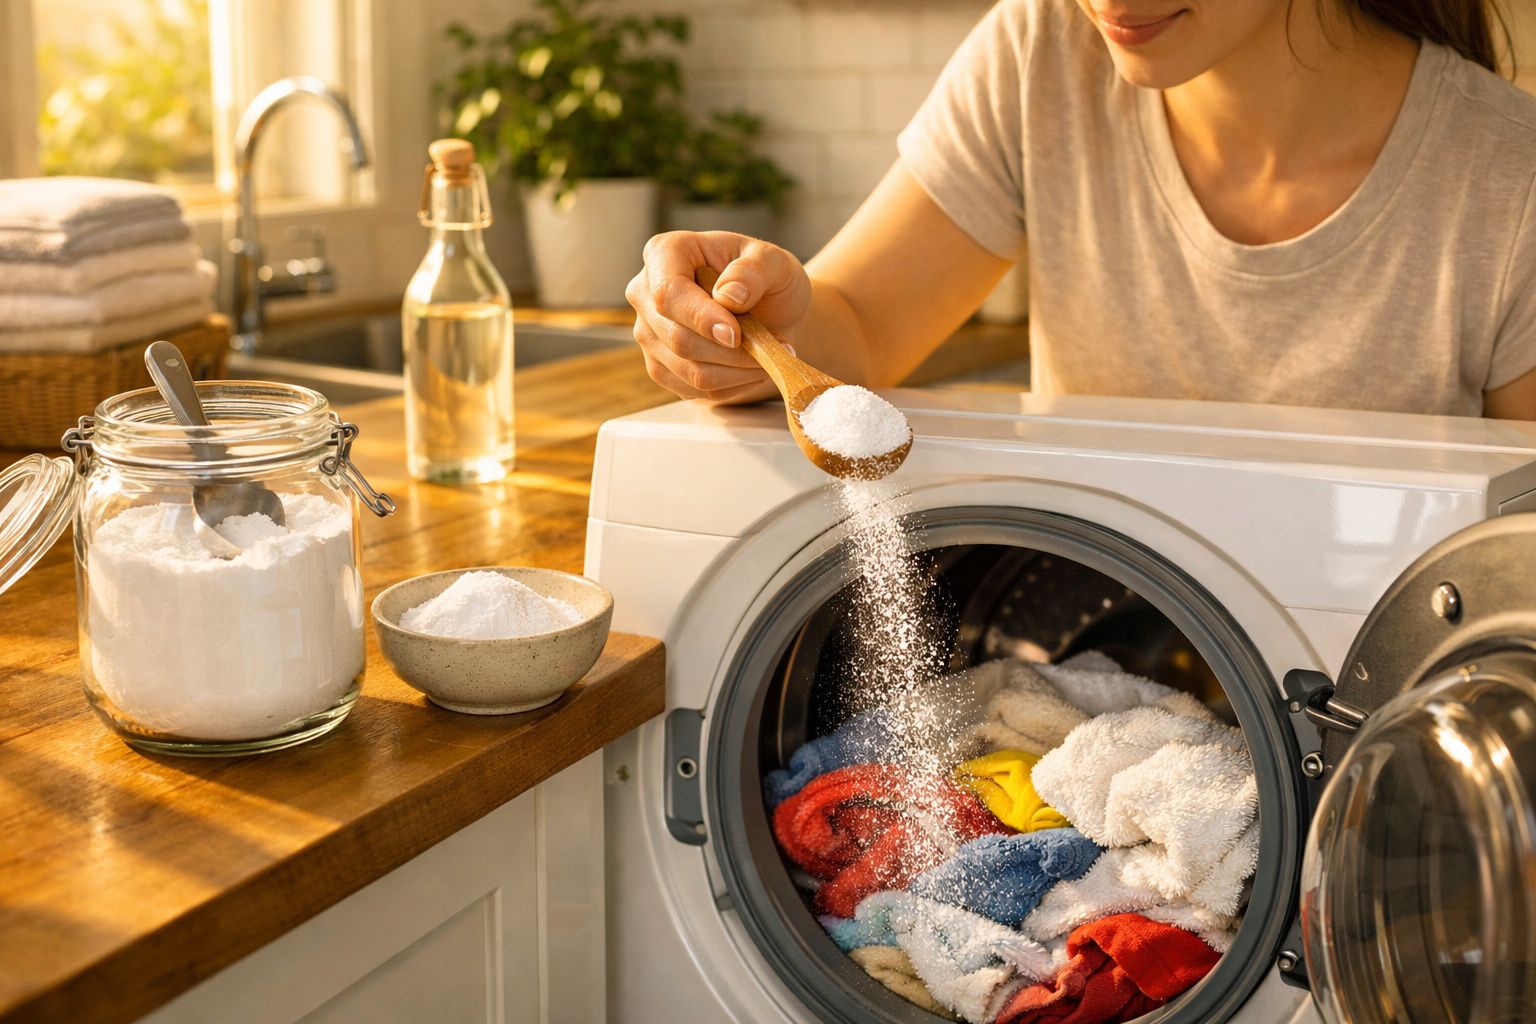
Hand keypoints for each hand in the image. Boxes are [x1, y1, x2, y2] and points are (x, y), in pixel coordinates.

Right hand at [625, 230, 811, 402]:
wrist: (771, 311)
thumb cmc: (767, 279)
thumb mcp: (774, 261)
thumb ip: (754, 271)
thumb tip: (729, 296)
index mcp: (666, 253)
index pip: (669, 292)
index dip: (700, 317)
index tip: (736, 335)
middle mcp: (645, 293)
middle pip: (677, 337)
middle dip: (730, 351)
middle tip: (772, 347)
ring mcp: (648, 333)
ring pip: (688, 369)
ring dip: (736, 370)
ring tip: (768, 356)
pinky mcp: (660, 366)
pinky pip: (693, 389)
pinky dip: (730, 384)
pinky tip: (750, 368)